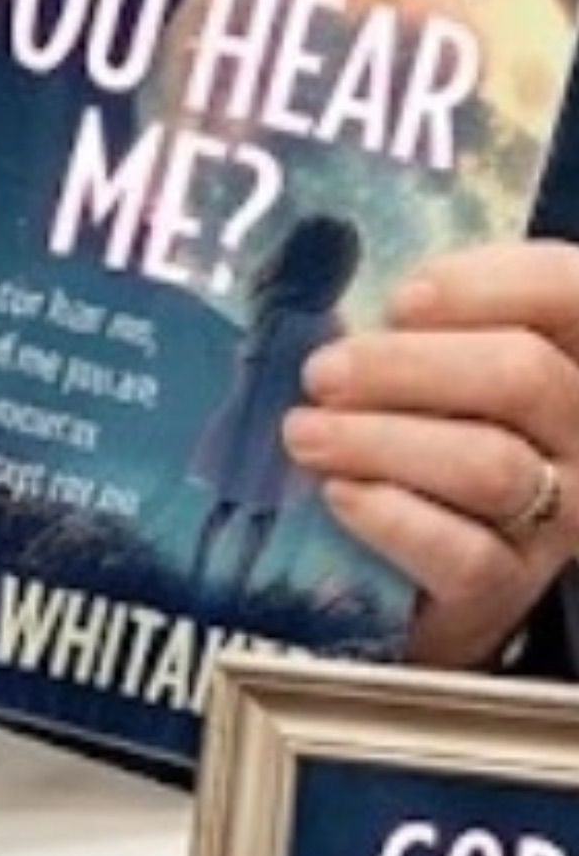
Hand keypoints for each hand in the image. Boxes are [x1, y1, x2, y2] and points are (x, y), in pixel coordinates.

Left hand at [282, 238, 578, 669]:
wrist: (415, 573)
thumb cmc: (417, 437)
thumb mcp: (423, 366)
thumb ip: (402, 318)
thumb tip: (320, 267)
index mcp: (573, 356)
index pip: (568, 290)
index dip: (487, 284)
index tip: (401, 300)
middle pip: (522, 376)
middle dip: (407, 366)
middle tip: (320, 374)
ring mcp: (559, 516)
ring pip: (489, 464)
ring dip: (381, 440)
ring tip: (303, 433)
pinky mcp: (509, 588)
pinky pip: (464, 553)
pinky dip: (392, 517)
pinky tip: (338, 495)